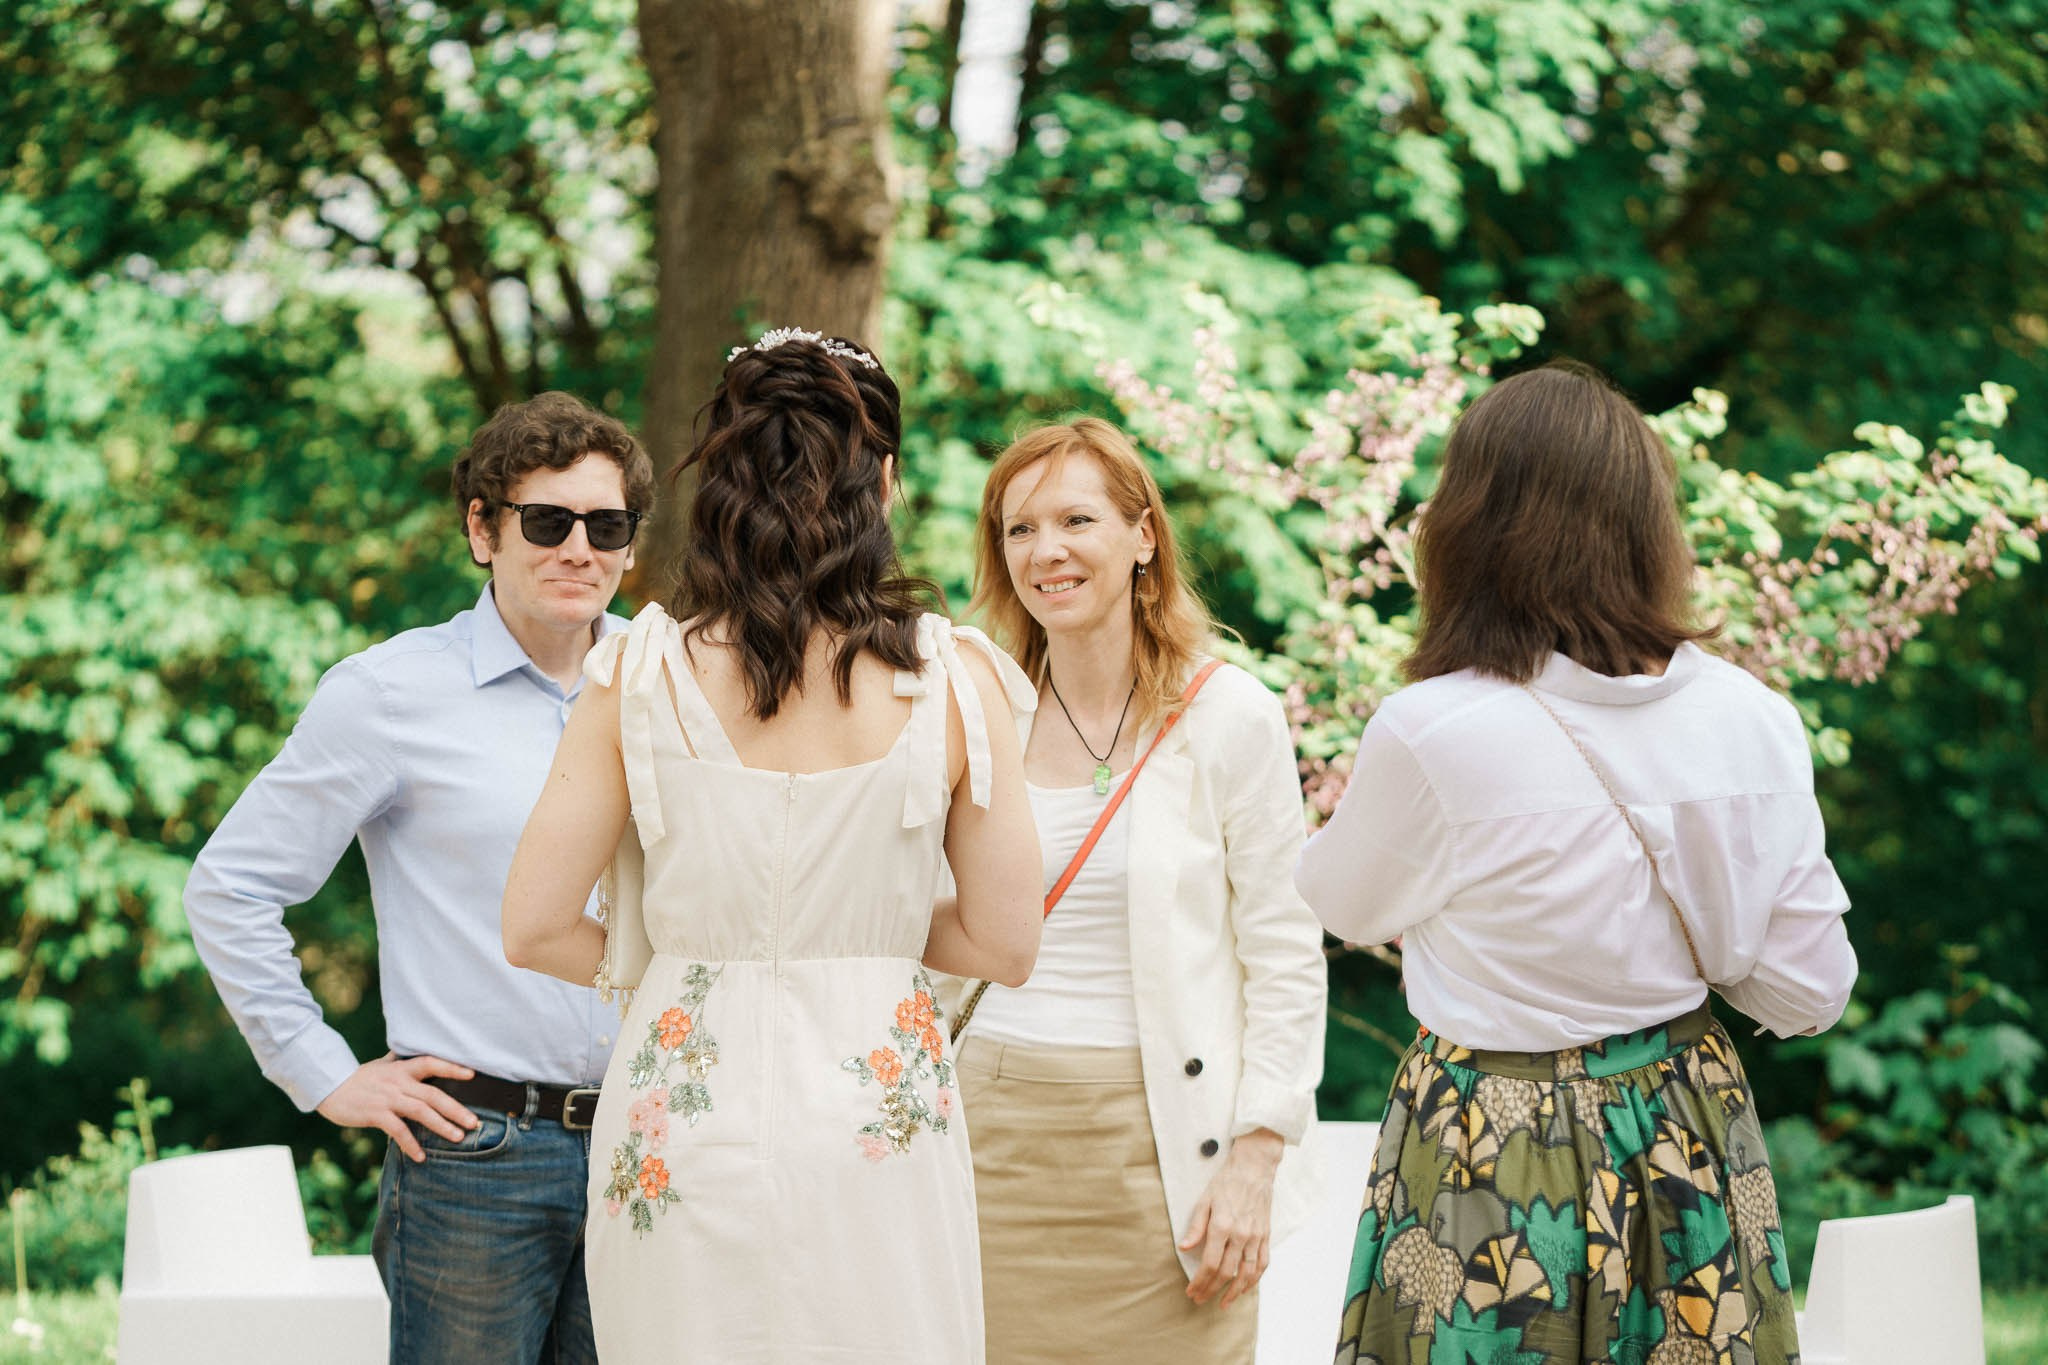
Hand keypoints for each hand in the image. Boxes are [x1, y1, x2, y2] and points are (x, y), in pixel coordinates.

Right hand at [315, 1053, 478, 1161]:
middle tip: (475, 1122)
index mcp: (402, 1069)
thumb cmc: (357, 1078)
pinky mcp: (375, 1113)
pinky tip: (421, 1156)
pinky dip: (410, 1143)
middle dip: (456, 1109)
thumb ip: (393, 1061)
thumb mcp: (379, 1066)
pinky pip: (398, 1130)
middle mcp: (398, 1082)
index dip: (452, 1067)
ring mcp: (388, 1098)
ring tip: (458, 1138)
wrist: (328, 1087)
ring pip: (421, 1111)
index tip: (473, 1074)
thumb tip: (399, 1053)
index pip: (432, 1063)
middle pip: (433, 1094)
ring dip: (442, 1126)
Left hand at [1178, 1127, 1283, 1308]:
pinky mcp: (1266, 1235)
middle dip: (1211, 1289)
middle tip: (1200, 1299)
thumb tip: (1184, 1247)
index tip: (1191, 1291)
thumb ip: (1196, 1226)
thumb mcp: (1204, 1200)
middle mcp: (1241, 1234)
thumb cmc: (1227, 1181)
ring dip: (1234, 1292)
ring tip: (1223, 1303)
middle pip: (1226, 1271)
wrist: (1254, 1167)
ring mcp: (1256, 1236)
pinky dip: (1254, 1279)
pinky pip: (1262, 1263)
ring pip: (1246, 1273)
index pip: (1209, 1263)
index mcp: (1222, 1225)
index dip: (1199, 1281)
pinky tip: (1245, 1287)